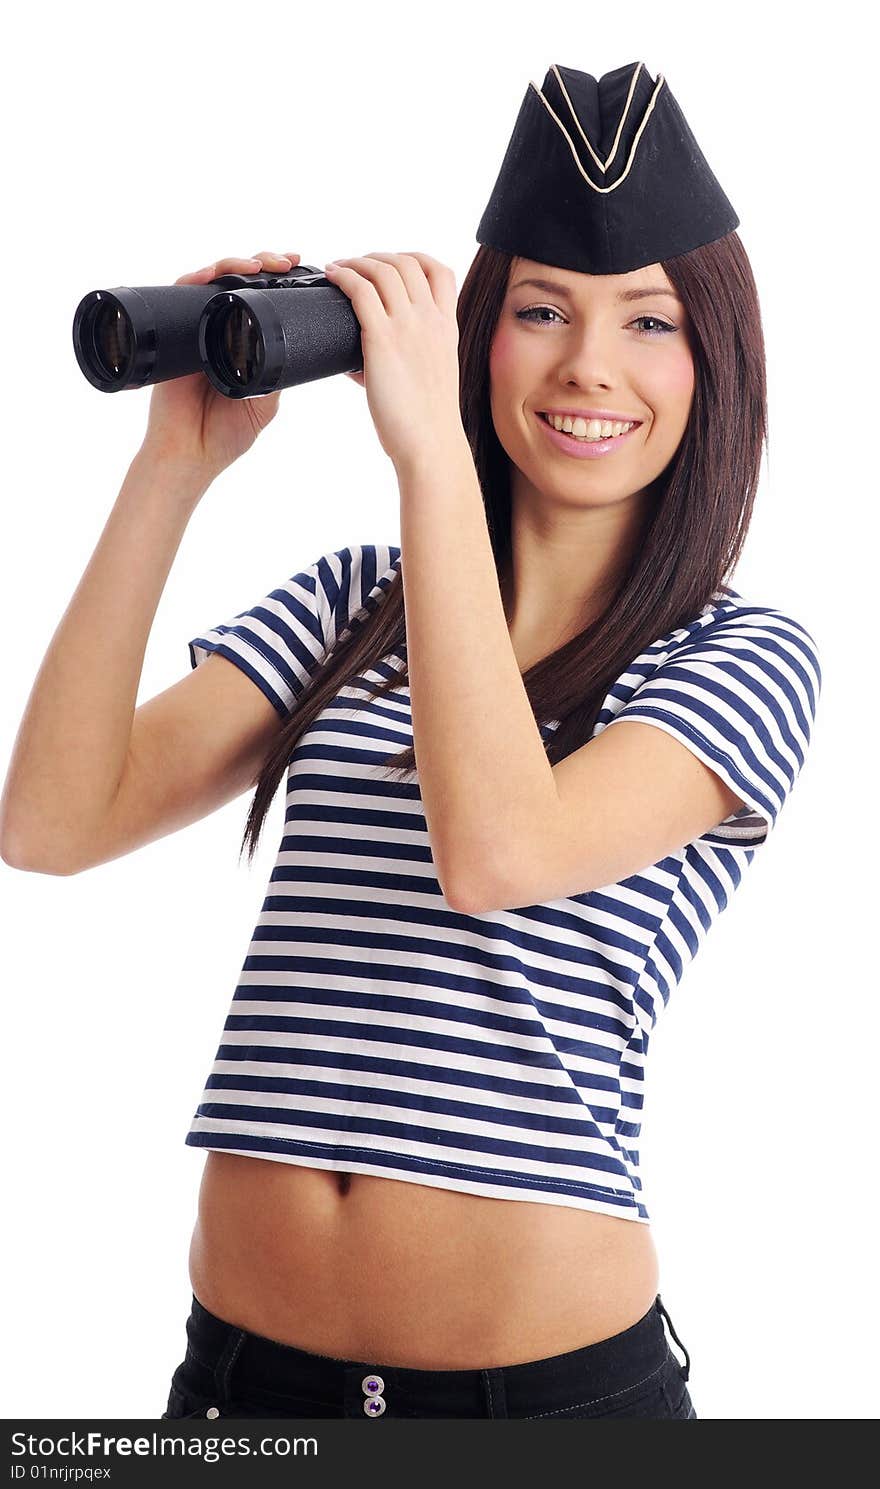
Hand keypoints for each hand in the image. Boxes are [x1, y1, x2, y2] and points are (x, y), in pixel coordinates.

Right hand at [140, 250, 301, 479]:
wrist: (190, 456)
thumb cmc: (223, 436)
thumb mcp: (264, 401)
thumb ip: (277, 373)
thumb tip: (299, 344)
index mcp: (241, 344)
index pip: (259, 300)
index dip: (277, 280)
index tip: (301, 270)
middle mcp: (217, 330)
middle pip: (237, 282)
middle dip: (263, 262)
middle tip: (288, 261)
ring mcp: (195, 329)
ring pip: (212, 280)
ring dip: (236, 263)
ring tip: (260, 264)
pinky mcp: (173, 332)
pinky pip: (182, 292)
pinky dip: (198, 276)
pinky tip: (218, 272)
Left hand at [323, 252, 463, 469]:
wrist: (430, 443)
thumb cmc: (427, 421)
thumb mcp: (430, 377)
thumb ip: (405, 359)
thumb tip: (357, 363)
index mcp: (446, 327)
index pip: (440, 271)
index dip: (414, 258)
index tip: (393, 264)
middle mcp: (430, 320)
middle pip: (406, 262)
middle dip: (378, 256)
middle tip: (357, 265)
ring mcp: (408, 327)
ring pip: (382, 270)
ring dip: (356, 261)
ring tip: (339, 267)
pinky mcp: (382, 339)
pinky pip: (360, 290)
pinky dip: (343, 276)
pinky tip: (332, 277)